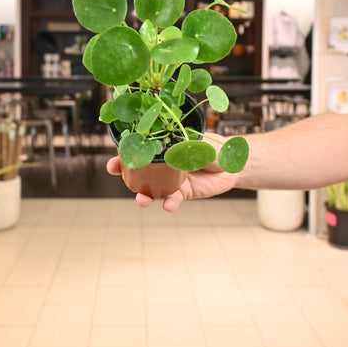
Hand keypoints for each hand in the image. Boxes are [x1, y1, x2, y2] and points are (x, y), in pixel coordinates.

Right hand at [106, 152, 238, 212]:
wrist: (234, 163)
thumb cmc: (214, 146)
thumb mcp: (198, 141)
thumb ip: (183, 146)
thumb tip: (170, 149)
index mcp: (164, 147)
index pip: (141, 148)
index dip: (125, 151)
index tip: (114, 154)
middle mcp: (164, 163)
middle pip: (140, 169)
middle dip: (125, 172)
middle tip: (114, 171)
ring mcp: (171, 179)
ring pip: (153, 188)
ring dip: (144, 195)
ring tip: (141, 200)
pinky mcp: (182, 193)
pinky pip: (172, 199)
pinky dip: (169, 203)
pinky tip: (167, 206)